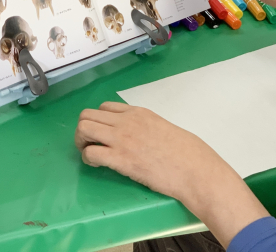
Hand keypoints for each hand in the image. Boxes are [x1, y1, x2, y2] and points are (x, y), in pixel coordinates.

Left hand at [75, 102, 268, 247]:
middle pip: (87, 116)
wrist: (193, 167)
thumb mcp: (162, 127)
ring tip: (91, 154)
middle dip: (83, 131)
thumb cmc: (185, 151)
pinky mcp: (120, 160)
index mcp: (138, 112)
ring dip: (82, 143)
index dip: (98, 121)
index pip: (104, 107)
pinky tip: (99, 166)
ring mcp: (122, 139)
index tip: (103, 134)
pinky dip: (88, 159)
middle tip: (90, 145)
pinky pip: (90, 153)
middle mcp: (126, 121)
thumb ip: (145, 126)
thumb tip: (137, 135)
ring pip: (83, 129)